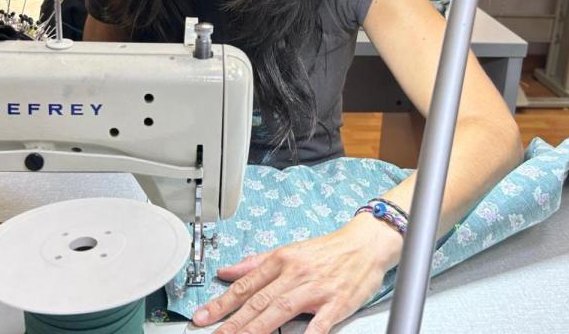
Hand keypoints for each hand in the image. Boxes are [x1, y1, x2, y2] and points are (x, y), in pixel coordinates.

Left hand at [191, 216, 400, 333]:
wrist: (366, 243)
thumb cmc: (328, 249)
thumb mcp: (289, 250)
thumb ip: (256, 263)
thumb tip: (227, 271)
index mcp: (281, 260)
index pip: (246, 285)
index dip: (222, 303)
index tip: (202, 317)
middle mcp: (295, 273)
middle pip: (258, 301)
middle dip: (233, 322)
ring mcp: (315, 289)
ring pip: (280, 310)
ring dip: (256, 329)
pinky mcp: (337, 302)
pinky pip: (319, 323)